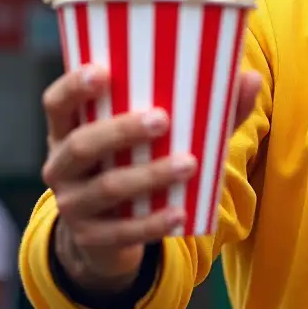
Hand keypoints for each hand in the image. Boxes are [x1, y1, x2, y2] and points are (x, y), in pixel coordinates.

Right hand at [42, 64, 262, 291]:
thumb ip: (203, 109)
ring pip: (107, 188)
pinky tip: (180, 213)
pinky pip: (122, 231)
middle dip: (120, 131)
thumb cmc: (136, 161)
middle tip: (162, 119)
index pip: (57, 103)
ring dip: (149, 175)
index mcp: (69, 128)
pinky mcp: (92, 238)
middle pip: (81, 145)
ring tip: (188, 165)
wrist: (107, 232)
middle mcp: (61, 165)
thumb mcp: (155, 136)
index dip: (74, 86)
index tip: (103, 70)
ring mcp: (72, 204)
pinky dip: (152, 223)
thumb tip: (249, 80)